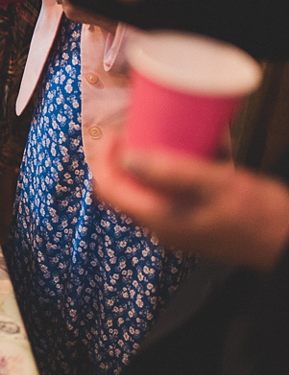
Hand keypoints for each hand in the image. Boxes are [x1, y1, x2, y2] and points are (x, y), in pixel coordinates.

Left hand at [92, 137, 288, 270]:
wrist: (286, 242)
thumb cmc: (258, 215)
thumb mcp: (215, 184)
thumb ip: (170, 171)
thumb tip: (127, 158)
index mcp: (159, 218)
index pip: (109, 189)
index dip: (104, 159)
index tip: (114, 134)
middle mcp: (159, 227)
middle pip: (120, 190)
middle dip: (120, 159)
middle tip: (131, 133)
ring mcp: (173, 228)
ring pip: (141, 192)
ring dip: (142, 165)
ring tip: (154, 140)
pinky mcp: (187, 223)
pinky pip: (162, 195)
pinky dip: (163, 175)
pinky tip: (181, 157)